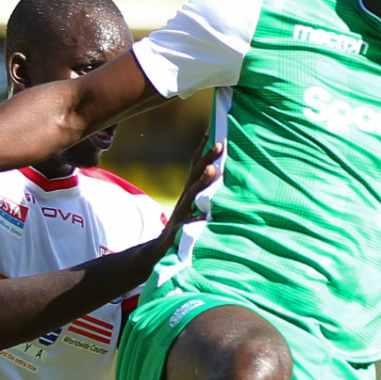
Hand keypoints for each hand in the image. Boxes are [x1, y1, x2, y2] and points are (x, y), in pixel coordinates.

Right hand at [146, 142, 221, 256]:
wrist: (160, 248)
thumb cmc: (182, 224)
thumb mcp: (192, 204)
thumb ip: (202, 190)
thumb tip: (218, 173)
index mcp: (188, 191)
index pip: (195, 165)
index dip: (202, 148)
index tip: (211, 130)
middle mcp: (184, 197)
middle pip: (196, 173)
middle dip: (207, 158)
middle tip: (220, 144)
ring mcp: (181, 211)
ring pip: (192, 194)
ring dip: (202, 181)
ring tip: (212, 170)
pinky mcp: (179, 227)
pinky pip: (188, 222)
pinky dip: (195, 218)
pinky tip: (203, 216)